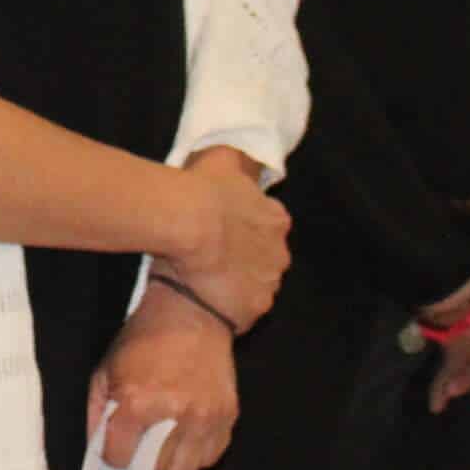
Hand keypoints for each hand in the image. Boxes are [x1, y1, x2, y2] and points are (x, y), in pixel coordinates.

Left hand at [93, 282, 238, 469]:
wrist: (193, 312)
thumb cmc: (144, 338)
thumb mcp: (106, 367)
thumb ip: (96, 411)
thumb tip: (97, 447)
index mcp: (137, 403)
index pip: (118, 458)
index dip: (113, 454)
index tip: (117, 446)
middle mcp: (172, 416)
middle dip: (143, 460)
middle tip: (143, 442)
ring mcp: (204, 419)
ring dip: (172, 461)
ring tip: (168, 441)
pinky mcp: (227, 417)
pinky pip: (211, 456)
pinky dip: (198, 451)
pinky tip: (189, 432)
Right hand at [153, 158, 289, 331]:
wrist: (189, 225)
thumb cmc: (202, 190)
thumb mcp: (221, 163)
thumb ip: (234, 161)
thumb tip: (235, 157)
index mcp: (276, 219)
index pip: (267, 227)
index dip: (243, 230)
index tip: (222, 231)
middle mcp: (280, 253)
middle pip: (264, 260)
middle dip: (243, 260)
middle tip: (210, 258)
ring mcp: (269, 284)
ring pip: (253, 287)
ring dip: (234, 285)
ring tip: (202, 282)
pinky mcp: (254, 309)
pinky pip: (241, 311)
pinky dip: (227, 308)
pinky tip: (203, 301)